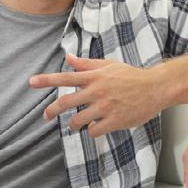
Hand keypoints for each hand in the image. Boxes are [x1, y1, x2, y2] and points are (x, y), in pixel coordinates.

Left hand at [29, 54, 165, 136]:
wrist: (155, 88)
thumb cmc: (131, 76)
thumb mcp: (109, 65)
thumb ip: (87, 64)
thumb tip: (69, 57)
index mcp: (95, 76)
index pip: (66, 77)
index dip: (47, 80)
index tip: (32, 82)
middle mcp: (97, 91)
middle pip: (66, 102)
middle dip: (52, 111)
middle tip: (46, 116)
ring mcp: (105, 107)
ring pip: (78, 121)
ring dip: (74, 124)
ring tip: (76, 123)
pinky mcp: (114, 121)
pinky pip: (93, 130)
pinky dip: (92, 130)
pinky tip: (97, 126)